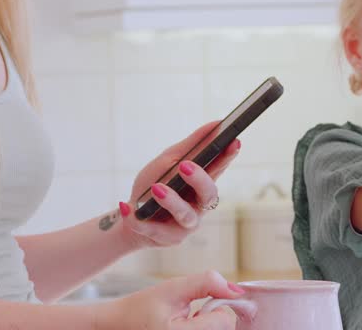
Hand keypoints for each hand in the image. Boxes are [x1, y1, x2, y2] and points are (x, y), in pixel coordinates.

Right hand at [100, 271, 242, 329]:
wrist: (118, 326)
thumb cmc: (141, 308)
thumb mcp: (172, 288)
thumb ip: (206, 283)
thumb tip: (237, 290)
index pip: (224, 322)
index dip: (215, 308)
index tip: (199, 305)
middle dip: (212, 320)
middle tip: (190, 315)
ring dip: (208, 328)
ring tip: (185, 324)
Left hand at [118, 122, 241, 248]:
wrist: (132, 216)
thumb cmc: (154, 185)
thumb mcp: (168, 161)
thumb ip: (191, 145)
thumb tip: (216, 124)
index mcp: (202, 183)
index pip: (219, 168)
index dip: (228, 156)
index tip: (234, 141)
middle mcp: (199, 205)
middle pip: (209, 194)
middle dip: (199, 179)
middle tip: (185, 166)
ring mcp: (186, 224)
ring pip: (185, 215)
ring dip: (171, 201)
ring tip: (156, 188)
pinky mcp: (169, 238)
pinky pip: (154, 229)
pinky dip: (137, 218)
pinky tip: (127, 206)